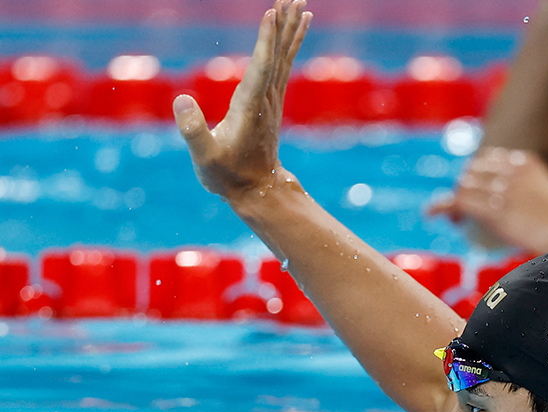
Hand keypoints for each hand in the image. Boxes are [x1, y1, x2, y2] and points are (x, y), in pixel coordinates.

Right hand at [172, 0, 311, 200]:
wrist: (257, 190)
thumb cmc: (227, 175)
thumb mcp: (204, 157)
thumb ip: (193, 130)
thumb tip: (181, 100)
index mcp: (249, 106)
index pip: (261, 66)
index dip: (266, 40)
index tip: (272, 12)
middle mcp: (265, 99)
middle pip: (277, 55)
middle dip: (283, 25)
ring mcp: (271, 100)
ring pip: (283, 58)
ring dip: (290, 31)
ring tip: (299, 4)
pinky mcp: (271, 103)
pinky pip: (283, 66)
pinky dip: (288, 46)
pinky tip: (294, 32)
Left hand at [430, 147, 547, 252]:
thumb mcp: (542, 197)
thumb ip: (521, 194)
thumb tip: (500, 208)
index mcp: (523, 162)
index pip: (485, 160)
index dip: (474, 177)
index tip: (473, 195)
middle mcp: (510, 170)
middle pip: (470, 172)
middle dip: (464, 189)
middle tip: (461, 214)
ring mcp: (502, 188)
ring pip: (462, 187)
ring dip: (455, 203)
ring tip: (456, 221)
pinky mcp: (495, 209)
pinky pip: (458, 203)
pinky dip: (440, 207)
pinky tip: (430, 214)